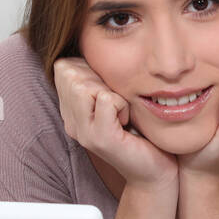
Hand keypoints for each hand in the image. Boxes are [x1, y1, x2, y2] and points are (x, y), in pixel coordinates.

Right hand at [53, 56, 178, 190]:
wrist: (155, 170)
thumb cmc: (140, 132)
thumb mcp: (117, 99)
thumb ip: (101, 78)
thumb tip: (94, 49)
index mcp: (72, 111)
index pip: (63, 66)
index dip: (89, 68)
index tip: (109, 91)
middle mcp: (72, 122)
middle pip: (71, 73)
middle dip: (100, 79)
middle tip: (118, 104)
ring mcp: (84, 132)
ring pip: (84, 85)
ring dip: (112, 92)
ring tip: (122, 113)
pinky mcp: (101, 139)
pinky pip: (106, 100)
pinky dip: (123, 105)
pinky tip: (127, 121)